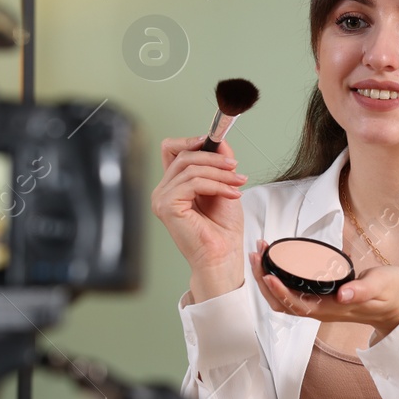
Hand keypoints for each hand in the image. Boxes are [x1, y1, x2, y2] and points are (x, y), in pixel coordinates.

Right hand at [151, 135, 248, 298]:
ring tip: (237, 183)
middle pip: (182, 155)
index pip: (171, 149)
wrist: (222, 257)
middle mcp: (163, 191)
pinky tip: (231, 194)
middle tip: (234, 167)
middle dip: (213, 158)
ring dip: (220, 173)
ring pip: (190, 167)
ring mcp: (161, 199)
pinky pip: (192, 182)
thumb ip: (219, 163)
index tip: (214, 142)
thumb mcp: (224, 186)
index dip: (191, 141)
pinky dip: (216, 184)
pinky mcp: (166, 206)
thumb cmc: (222, 230)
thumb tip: (219, 141)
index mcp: (173, 186)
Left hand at [249, 239, 398, 340]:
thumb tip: (342, 295)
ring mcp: (318, 305)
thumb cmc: (390, 293)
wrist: (396, 304)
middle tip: (256, 253)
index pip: (297, 305)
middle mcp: (320, 310)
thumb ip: (363, 290)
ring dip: (266, 279)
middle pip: (281, 303)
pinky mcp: (319, 297)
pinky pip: (290, 292)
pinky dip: (277, 278)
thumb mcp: (382, 285)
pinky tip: (274, 261)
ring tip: (259, 254)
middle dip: (264, 281)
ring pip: (282, 299)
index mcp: (331, 309)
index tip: (267, 274)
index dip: (279, 292)